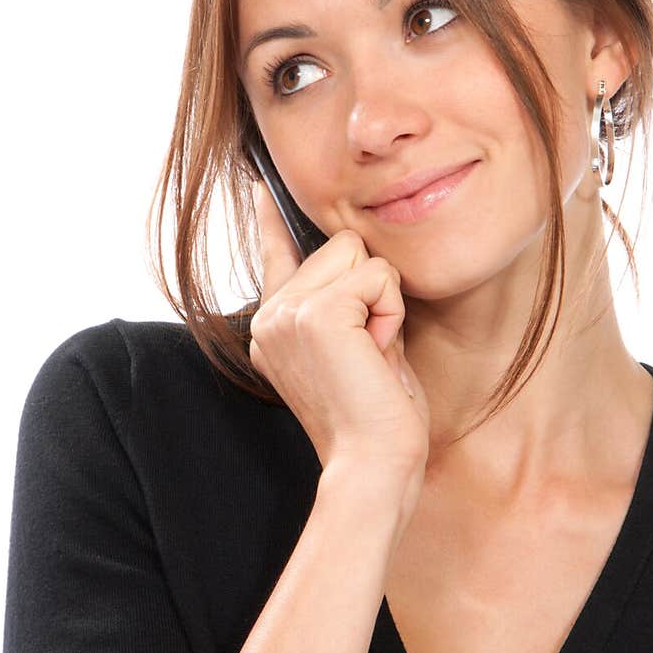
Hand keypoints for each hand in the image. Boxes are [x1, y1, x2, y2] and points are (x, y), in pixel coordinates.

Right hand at [248, 179, 429, 475]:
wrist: (372, 465)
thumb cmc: (376, 418)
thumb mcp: (358, 349)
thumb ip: (346, 305)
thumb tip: (357, 256)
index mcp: (274, 327)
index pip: (274, 256)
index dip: (271, 222)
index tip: (261, 188)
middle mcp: (270, 316)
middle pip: (341, 245)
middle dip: (373, 292)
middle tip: (369, 353)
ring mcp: (287, 313)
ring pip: (359, 255)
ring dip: (384, 304)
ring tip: (372, 356)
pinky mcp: (315, 314)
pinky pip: (378, 277)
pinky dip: (391, 315)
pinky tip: (377, 355)